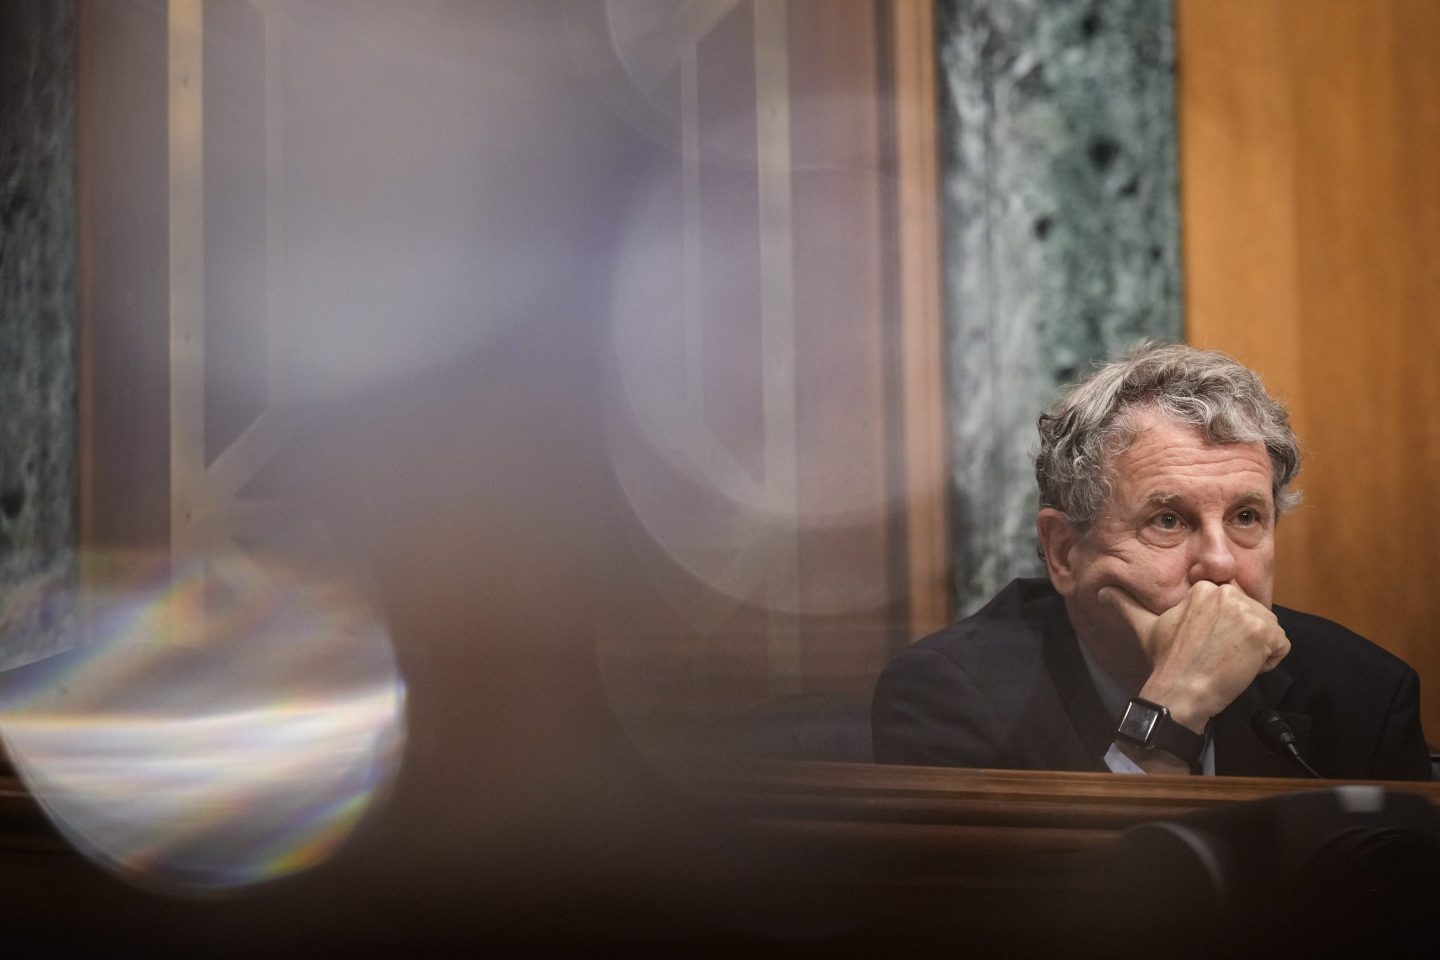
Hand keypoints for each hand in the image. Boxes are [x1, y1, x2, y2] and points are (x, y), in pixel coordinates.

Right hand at [1099, 581, 1289, 733]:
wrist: (1181, 690)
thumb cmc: (1166, 661)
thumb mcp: (1144, 626)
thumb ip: (1125, 604)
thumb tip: (1103, 592)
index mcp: (1205, 589)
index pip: (1235, 604)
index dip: (1226, 629)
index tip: (1208, 646)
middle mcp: (1228, 594)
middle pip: (1255, 615)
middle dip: (1243, 638)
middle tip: (1217, 656)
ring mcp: (1248, 612)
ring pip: (1270, 630)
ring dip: (1257, 651)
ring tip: (1229, 662)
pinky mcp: (1265, 633)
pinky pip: (1282, 646)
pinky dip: (1269, 662)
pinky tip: (1243, 669)